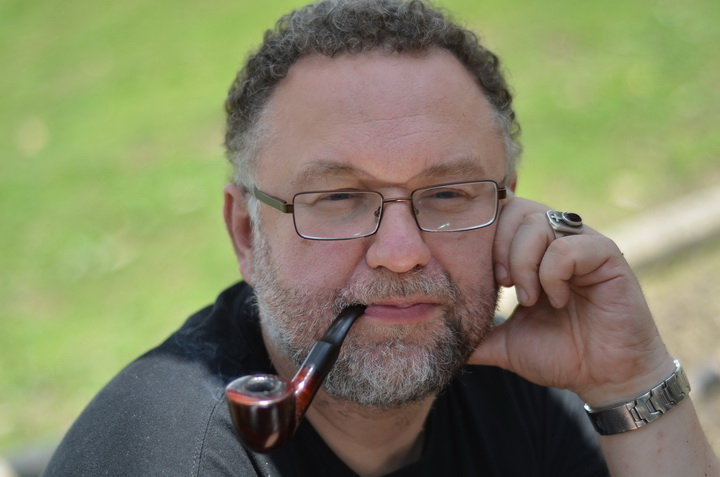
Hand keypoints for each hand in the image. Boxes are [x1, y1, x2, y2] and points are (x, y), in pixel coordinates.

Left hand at [469, 197, 673, 406]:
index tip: (489, 279)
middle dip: (500, 247)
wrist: (603, 379)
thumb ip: (474, 332)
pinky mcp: (607, 254)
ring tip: (531, 298)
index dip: (484, 239)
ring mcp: (582, 243)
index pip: (499, 215)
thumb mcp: (504, 342)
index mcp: (533, 251)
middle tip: (504, 285)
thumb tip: (435, 337)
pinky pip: (568, 246)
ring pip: (538, 222)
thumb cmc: (559, 355)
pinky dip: (552, 274)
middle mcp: (558, 239)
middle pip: (515, 208)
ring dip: (524, 262)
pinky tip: (558, 300)